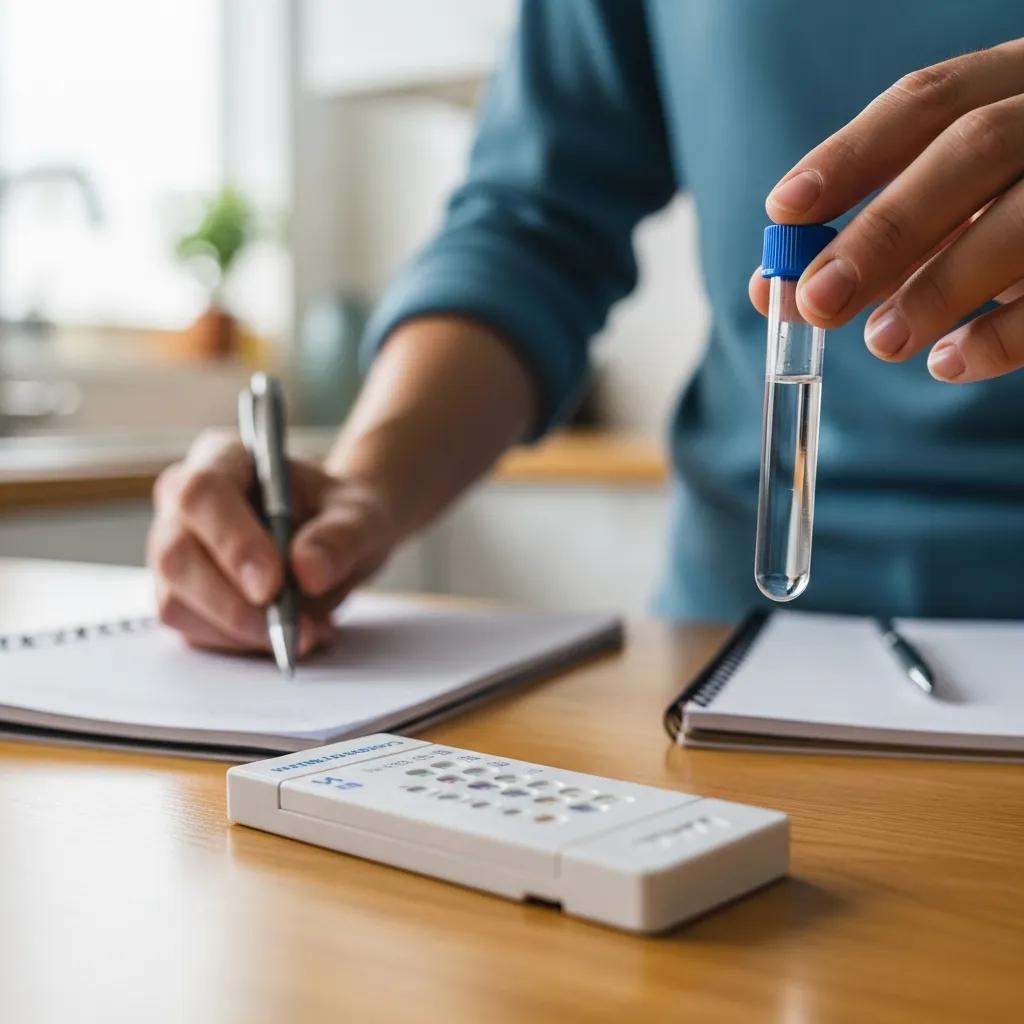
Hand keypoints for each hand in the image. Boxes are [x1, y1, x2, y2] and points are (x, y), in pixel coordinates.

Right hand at [148, 431, 397, 653]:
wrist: (338, 541)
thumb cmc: (341, 516)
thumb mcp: (361, 516)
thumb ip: (341, 536)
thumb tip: (308, 570)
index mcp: (223, 458)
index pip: (203, 493)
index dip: (232, 542)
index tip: (272, 585)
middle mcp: (183, 501)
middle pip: (175, 554)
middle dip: (232, 603)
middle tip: (293, 628)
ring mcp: (174, 550)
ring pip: (176, 601)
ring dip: (241, 631)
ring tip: (307, 631)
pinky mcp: (180, 596)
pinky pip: (192, 630)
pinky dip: (241, 644)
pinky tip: (287, 635)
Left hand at [749, 38, 1023, 382]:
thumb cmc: (1012, 212)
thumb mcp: (950, 206)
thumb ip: (871, 234)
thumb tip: (771, 288)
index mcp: (1010, 83)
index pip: (926, 102)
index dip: (850, 155)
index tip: (784, 209)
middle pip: (973, 149)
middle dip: (885, 229)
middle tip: (819, 300)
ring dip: (940, 286)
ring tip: (882, 341)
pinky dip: (1004, 334)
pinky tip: (949, 363)